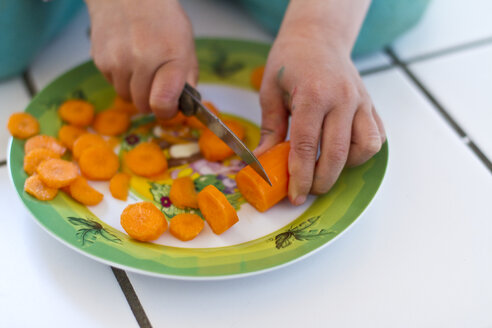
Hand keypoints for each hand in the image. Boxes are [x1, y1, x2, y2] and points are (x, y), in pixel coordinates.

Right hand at [85, 0, 197, 117]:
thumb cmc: (162, 20)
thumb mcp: (186, 47)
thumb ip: (187, 79)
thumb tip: (182, 107)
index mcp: (171, 58)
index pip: (162, 103)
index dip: (166, 112)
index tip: (169, 107)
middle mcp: (142, 61)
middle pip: (143, 105)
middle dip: (151, 100)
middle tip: (156, 84)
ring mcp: (118, 61)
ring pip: (126, 97)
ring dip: (134, 90)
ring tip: (141, 68)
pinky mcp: (100, 60)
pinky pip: (112, 83)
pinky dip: (121, 78)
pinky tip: (127, 58)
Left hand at [256, 31, 385, 205]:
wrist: (318, 37)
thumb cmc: (290, 61)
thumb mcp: (270, 90)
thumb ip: (270, 127)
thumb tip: (264, 159)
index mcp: (313, 94)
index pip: (306, 146)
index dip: (300, 176)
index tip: (295, 195)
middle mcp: (342, 98)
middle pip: (336, 154)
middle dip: (321, 181)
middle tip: (308, 191)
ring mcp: (360, 101)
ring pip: (364, 147)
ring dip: (346, 167)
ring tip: (327, 169)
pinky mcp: (370, 104)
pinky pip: (376, 137)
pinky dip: (363, 152)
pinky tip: (344, 154)